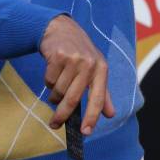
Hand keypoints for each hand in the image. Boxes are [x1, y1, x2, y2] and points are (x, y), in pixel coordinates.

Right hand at [39, 14, 114, 134]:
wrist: (60, 27)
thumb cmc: (80, 51)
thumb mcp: (96, 67)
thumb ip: (103, 92)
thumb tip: (111, 114)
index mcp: (101, 68)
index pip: (99, 98)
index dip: (92, 116)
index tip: (85, 132)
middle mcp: (89, 63)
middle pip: (73, 98)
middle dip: (63, 115)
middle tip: (54, 124)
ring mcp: (73, 59)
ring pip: (58, 90)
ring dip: (54, 94)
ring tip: (56, 84)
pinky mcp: (57, 55)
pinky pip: (49, 80)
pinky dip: (48, 80)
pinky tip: (52, 70)